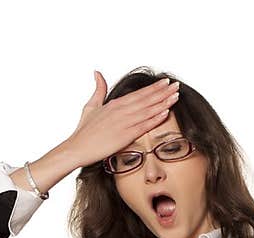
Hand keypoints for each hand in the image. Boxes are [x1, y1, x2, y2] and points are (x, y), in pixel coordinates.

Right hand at [63, 71, 179, 169]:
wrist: (77, 148)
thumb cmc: (83, 131)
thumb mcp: (91, 105)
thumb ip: (98, 89)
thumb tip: (97, 73)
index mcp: (116, 104)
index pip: (139, 94)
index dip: (154, 88)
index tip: (165, 83)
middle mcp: (121, 110)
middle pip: (146, 99)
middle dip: (163, 92)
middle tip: (177, 86)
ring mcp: (124, 123)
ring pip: (147, 110)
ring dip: (163, 103)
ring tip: (175, 97)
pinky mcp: (124, 136)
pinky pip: (143, 126)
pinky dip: (154, 119)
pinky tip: (165, 113)